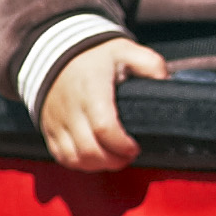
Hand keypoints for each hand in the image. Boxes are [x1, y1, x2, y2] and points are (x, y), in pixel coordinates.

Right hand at [34, 37, 172, 171]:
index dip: (122, 145)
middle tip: (128, 155)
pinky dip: (79, 164)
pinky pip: (61, 156)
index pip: (104, 127)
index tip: (135, 147)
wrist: (55, 52)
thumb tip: (166, 82)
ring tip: (114, 157)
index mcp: (91, 90)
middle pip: (89, 150)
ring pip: (74, 158)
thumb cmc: (93, 55)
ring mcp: (57, 120)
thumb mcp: (125, 50)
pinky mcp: (49, 128)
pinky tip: (95, 158)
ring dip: (97, 165)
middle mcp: (71, 108)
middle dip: (114, 160)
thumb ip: (150, 64)